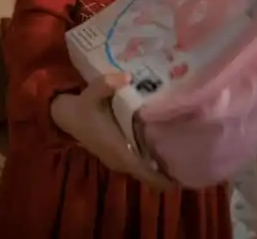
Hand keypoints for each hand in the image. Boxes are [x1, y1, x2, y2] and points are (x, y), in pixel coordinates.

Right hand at [51, 74, 174, 190]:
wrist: (64, 116)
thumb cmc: (80, 108)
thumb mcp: (91, 93)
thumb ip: (106, 84)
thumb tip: (126, 77)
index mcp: (117, 149)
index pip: (142, 170)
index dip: (160, 178)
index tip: (181, 178)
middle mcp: (119, 159)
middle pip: (147, 174)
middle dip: (167, 173)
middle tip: (192, 163)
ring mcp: (117, 159)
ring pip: (143, 170)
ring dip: (160, 168)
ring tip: (184, 157)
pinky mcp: (117, 155)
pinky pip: (138, 163)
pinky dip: (151, 162)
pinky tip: (166, 150)